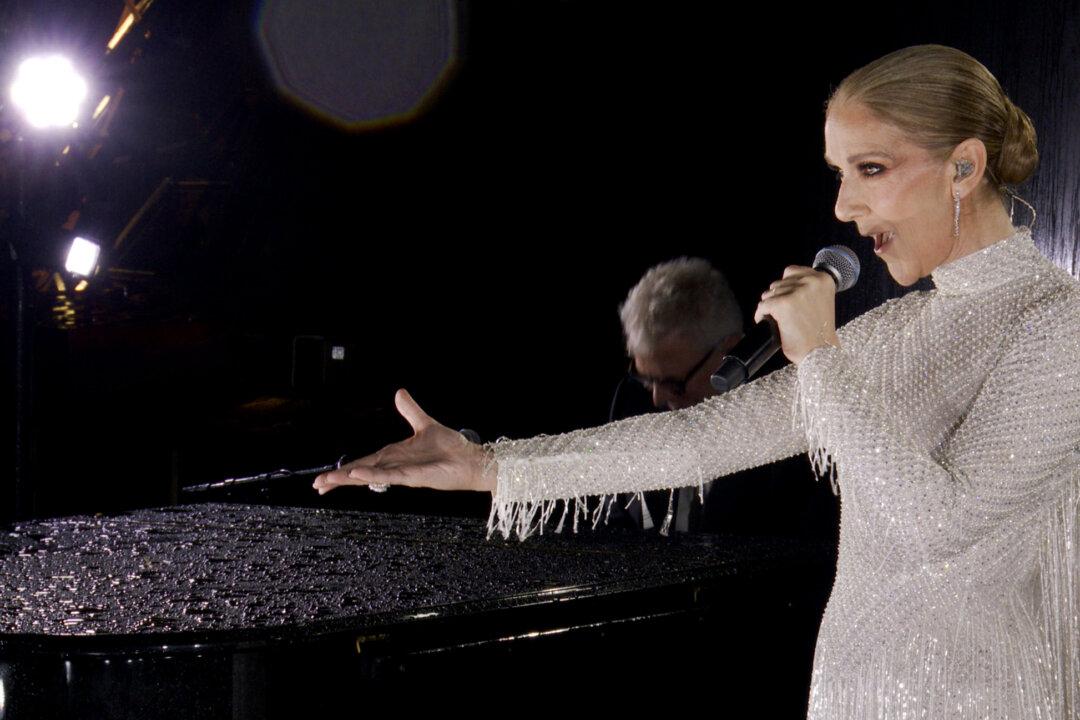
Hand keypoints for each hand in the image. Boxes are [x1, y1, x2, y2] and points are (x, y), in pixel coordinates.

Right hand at [312, 389, 494, 494]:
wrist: (471, 459)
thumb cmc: (451, 447)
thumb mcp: (425, 424)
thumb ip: (410, 410)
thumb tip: (399, 393)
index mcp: (394, 455)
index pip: (363, 462)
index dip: (344, 470)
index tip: (325, 478)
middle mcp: (395, 466)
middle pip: (360, 472)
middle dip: (338, 479)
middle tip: (316, 485)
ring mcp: (402, 473)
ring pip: (369, 476)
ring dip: (348, 479)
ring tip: (327, 482)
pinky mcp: (413, 477)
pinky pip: (389, 476)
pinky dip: (372, 475)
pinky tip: (357, 475)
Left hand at [753, 265, 839, 364]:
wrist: (821, 352)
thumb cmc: (820, 332)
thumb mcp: (821, 301)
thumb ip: (807, 289)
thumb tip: (784, 285)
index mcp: (823, 279)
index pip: (791, 271)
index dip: (785, 286)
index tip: (786, 298)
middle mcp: (811, 281)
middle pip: (778, 283)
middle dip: (777, 297)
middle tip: (782, 314)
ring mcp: (796, 292)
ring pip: (769, 294)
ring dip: (769, 307)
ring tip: (777, 319)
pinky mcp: (782, 304)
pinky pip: (762, 306)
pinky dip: (761, 315)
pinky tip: (766, 322)